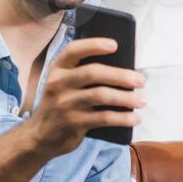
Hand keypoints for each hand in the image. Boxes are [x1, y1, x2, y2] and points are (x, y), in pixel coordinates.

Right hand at [25, 38, 144, 156]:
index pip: (73, 50)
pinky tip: (135, 118)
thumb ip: (84, 75)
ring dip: (126, 98)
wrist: (40, 136)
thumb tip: (124, 71)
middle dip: (120, 75)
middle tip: (141, 80)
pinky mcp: (73, 123)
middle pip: (93, 73)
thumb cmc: (62, 104)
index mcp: (57, 69)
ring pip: (101, 96)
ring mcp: (65, 104)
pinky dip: (123, 118)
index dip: (94, 45)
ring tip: (142, 100)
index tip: (115, 45)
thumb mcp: (64, 85)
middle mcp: (58, 84)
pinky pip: (103, 118)